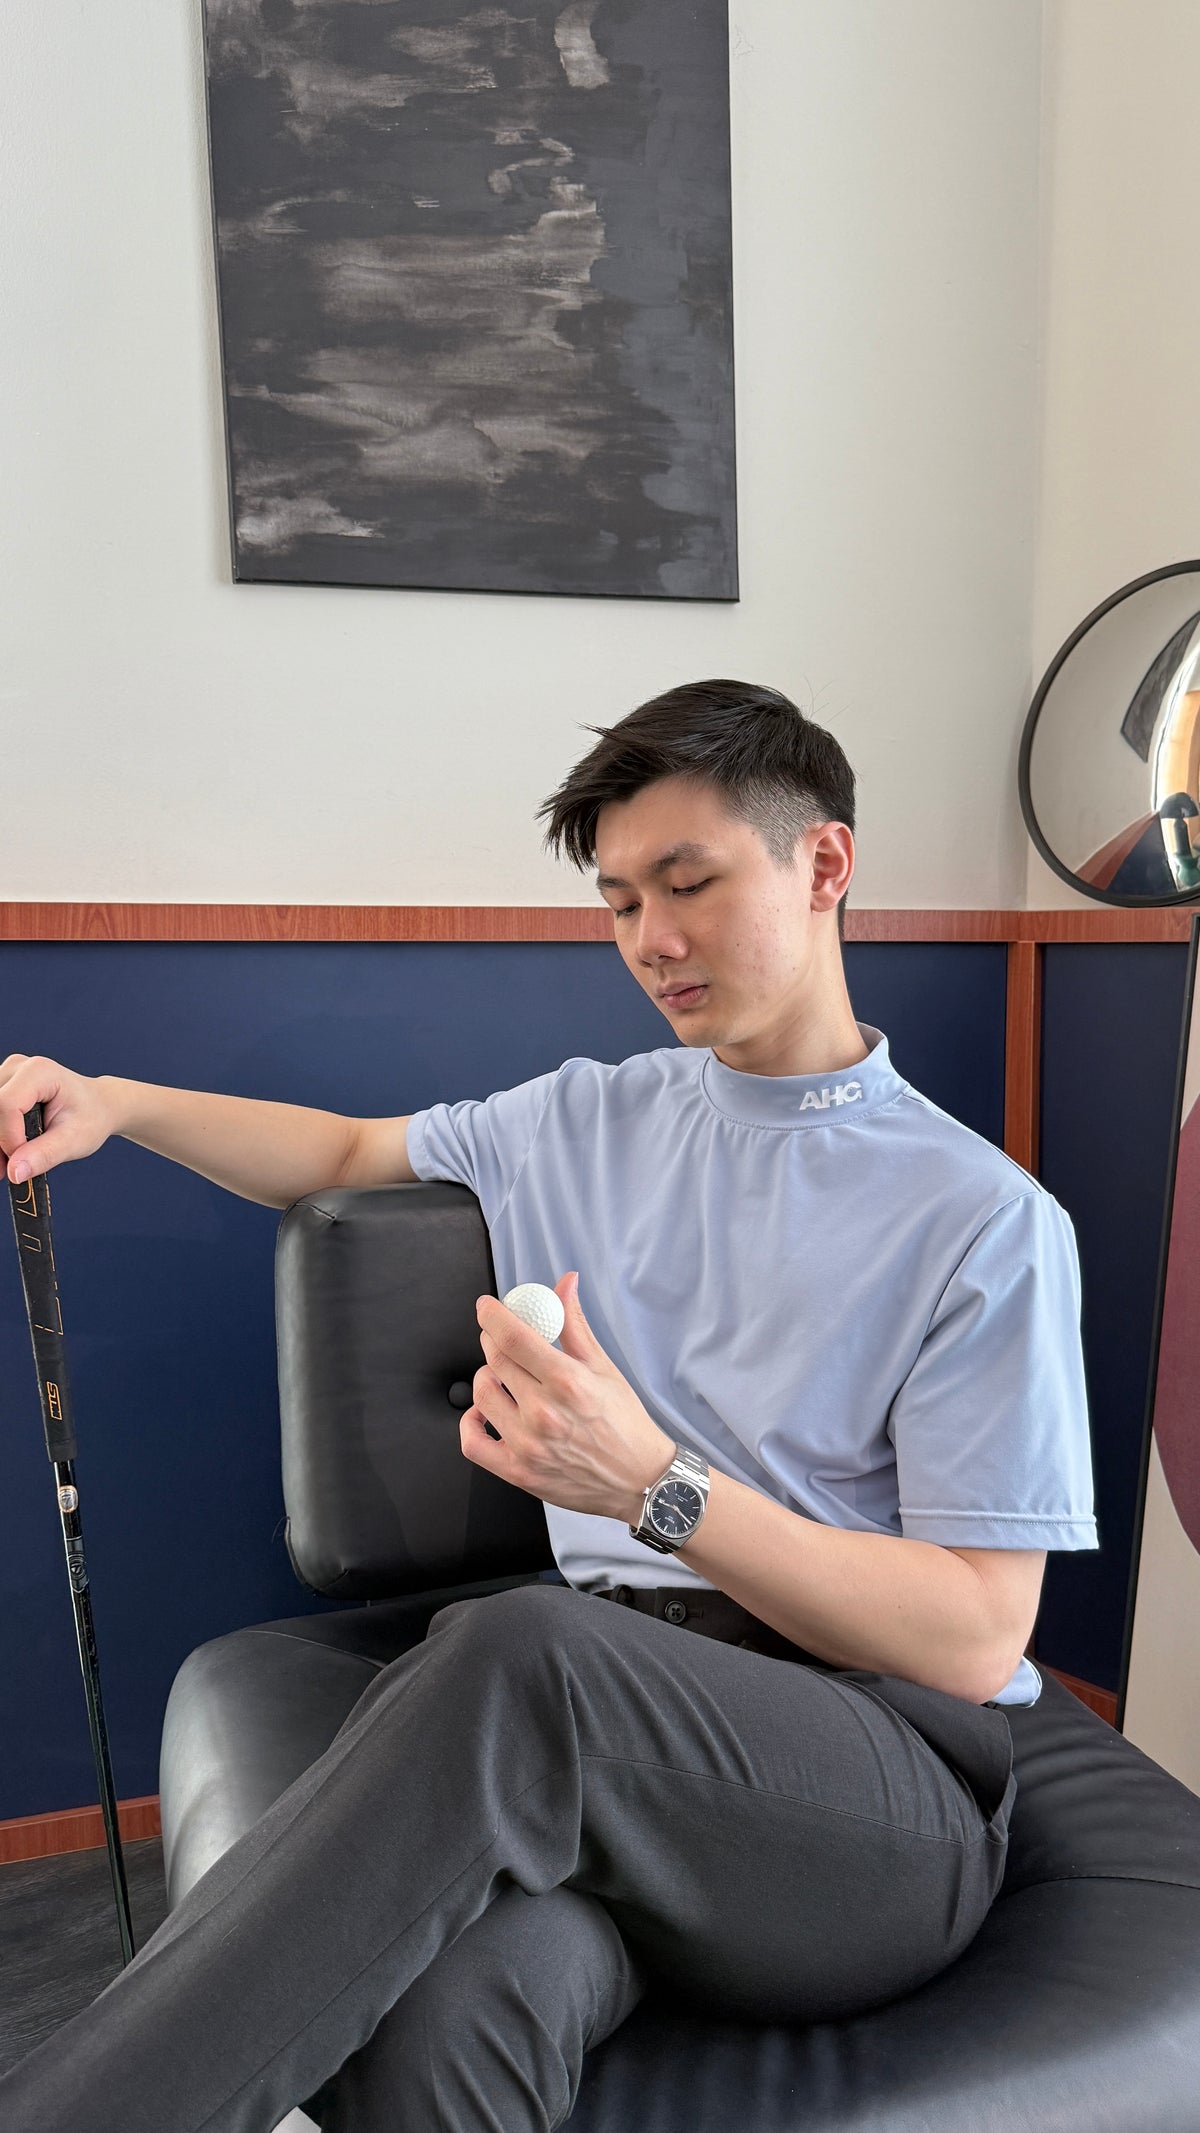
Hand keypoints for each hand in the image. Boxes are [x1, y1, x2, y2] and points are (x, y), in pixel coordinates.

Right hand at [0, 1054, 116, 1184]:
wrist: (97, 1106)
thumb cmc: (90, 1118)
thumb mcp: (74, 1141)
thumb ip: (44, 1155)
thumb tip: (14, 1173)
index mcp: (39, 1072)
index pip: (6, 1105)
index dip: (8, 1138)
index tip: (20, 1162)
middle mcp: (18, 1067)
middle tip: (11, 1169)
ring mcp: (6, 1075)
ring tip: (12, 1161)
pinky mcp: (1, 1086)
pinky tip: (8, 1152)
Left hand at [462, 1272, 675, 1522]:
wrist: (638, 1480)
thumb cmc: (625, 1422)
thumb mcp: (604, 1367)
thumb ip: (575, 1324)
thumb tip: (565, 1283)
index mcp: (567, 1381)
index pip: (513, 1337)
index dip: (492, 1315)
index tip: (487, 1307)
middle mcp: (543, 1413)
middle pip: (495, 1360)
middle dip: (492, 1340)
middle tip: (503, 1339)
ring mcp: (527, 1445)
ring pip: (481, 1393)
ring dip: (486, 1375)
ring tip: (504, 1376)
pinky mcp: (518, 1472)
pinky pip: (472, 1442)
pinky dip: (470, 1421)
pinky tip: (485, 1411)